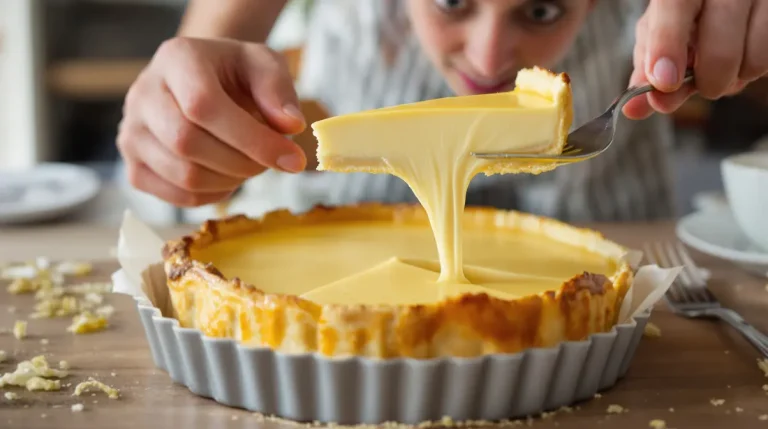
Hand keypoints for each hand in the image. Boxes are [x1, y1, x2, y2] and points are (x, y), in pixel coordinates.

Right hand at [117, 37, 306, 206]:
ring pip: (183, 176)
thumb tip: (290, 126)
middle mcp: (143, 94)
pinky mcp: (134, 167)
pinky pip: (177, 197)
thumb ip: (278, 89)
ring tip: (249, 163)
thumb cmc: (233, 73)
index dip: (252, 139)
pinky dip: (213, 194)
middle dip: (242, 162)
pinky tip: (228, 175)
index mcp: (177, 59)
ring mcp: (132, 133)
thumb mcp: (263, 63)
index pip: (203, 105)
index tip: (293, 159)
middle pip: (187, 143)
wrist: (198, 82)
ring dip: (231, 180)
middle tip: (271, 161)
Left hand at [623, 0, 767, 119]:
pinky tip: (743, 55)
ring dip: (733, 79)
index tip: (664, 83)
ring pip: (751, 61)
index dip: (667, 46)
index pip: (676, 7)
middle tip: (701, 84)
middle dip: (706, 83)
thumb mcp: (658, 33)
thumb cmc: (687, 16)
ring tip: (724, 64)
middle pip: (719, 50)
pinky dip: (753, 71)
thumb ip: (646, 69)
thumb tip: (634, 109)